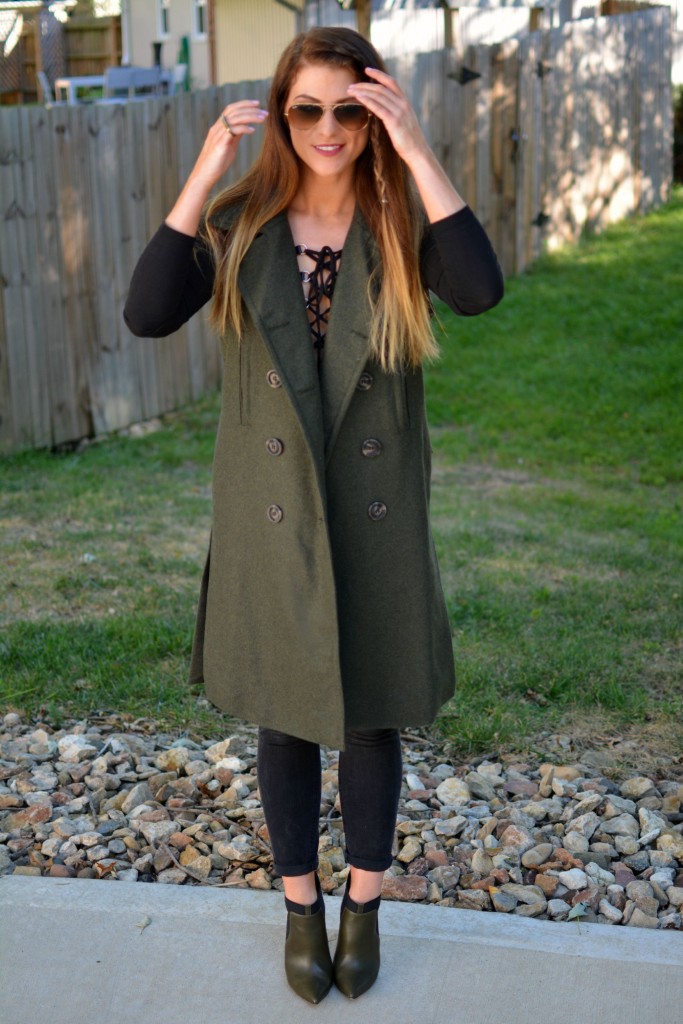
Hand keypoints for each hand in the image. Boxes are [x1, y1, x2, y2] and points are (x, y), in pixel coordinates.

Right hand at [166, 100, 267, 235]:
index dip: (244, 104)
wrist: (204, 176)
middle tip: (266, 112)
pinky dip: (243, 128)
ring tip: (263, 119)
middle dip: (251, 109)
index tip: (257, 104)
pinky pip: (232, 131)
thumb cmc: (217, 163)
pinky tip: (252, 131)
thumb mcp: (229, 146)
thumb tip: (246, 128)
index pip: (231, 109)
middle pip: (234, 111)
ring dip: (250, 117)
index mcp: (218, 127)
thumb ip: (235, 135)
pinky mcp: (219, 144)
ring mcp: (217, 135)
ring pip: (235, 118)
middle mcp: (217, 128)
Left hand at [346, 68, 428, 165]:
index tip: (366, 70)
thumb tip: (383, 110)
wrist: (418, 152)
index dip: (378, 74)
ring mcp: (400, 112)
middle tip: (351, 85)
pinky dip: (367, 101)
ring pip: (378, 96)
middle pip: (381, 88)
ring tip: (350, 91)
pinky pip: (379, 108)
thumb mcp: (403, 122)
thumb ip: (395, 113)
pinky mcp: (395, 121)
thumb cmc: (409, 140)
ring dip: (362, 91)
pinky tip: (358, 98)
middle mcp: (403, 104)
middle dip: (364, 85)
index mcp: (405, 102)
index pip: (391, 82)